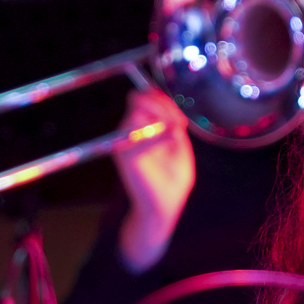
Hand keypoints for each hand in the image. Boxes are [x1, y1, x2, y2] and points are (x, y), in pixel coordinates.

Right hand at [112, 88, 194, 272]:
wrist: (164, 205)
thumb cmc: (172, 180)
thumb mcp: (179, 147)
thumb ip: (173, 126)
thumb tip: (170, 110)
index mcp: (144, 128)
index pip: (146, 100)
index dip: (162, 100)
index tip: (178, 117)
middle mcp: (131, 132)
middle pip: (137, 99)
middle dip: (160, 104)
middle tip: (175, 120)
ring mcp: (125, 141)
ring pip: (134, 112)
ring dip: (159, 116)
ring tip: (173, 131)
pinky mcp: (123, 153)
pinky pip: (135, 131)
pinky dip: (155, 133)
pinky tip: (168, 141)